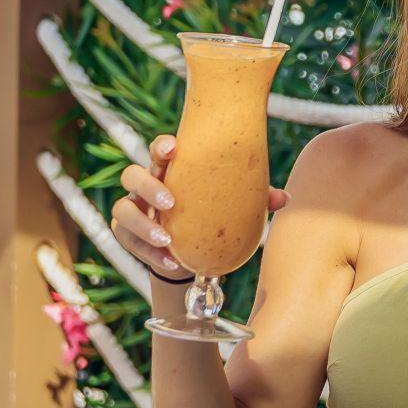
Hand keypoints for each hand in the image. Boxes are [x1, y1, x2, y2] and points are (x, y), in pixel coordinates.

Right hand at [110, 133, 286, 293]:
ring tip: (167, 239)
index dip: (162, 146)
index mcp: (170, 171)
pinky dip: (148, 253)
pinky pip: (127, 241)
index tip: (173, 148)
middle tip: (171, 201)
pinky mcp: (126, 235)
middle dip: (149, 186)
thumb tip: (284, 198)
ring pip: (123, 209)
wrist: (188, 254)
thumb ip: (254, 200)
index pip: (159, 151)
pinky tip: (170, 261)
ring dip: (143, 224)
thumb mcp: (231, 208)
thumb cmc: (211, 218)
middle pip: (132, 174)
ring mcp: (132, 210)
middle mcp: (145, 186)